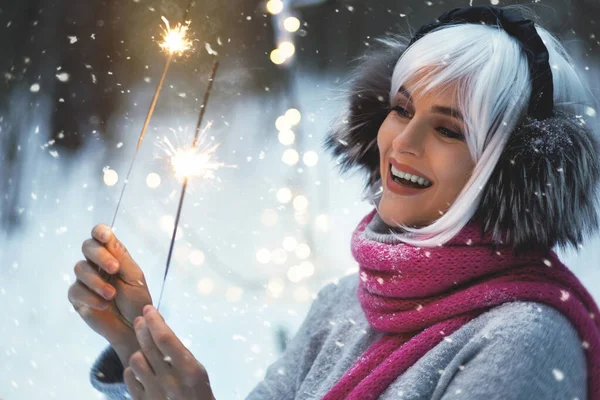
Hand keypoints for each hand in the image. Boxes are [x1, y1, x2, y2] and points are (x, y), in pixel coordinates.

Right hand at [68, 224, 152, 364]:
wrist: (134, 327)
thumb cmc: (137, 301)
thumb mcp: (134, 277)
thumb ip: (121, 257)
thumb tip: (108, 235)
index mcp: (112, 255)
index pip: (100, 235)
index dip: (100, 232)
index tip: (106, 236)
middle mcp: (96, 264)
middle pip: (87, 247)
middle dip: (101, 256)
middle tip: (115, 269)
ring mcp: (85, 280)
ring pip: (80, 268)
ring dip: (97, 281)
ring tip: (112, 294)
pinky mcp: (78, 298)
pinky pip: (76, 290)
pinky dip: (91, 297)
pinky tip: (104, 304)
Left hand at [125, 305, 215, 399]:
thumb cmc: (200, 397)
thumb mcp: (198, 374)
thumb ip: (180, 357)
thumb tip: (159, 332)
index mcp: (190, 371)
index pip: (165, 339)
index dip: (155, 321)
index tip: (148, 310)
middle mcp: (171, 381)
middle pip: (148, 346)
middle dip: (142, 328)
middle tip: (140, 319)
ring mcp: (155, 394)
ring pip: (135, 361)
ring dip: (138, 351)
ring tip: (143, 348)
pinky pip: (129, 380)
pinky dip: (131, 370)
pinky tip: (137, 368)